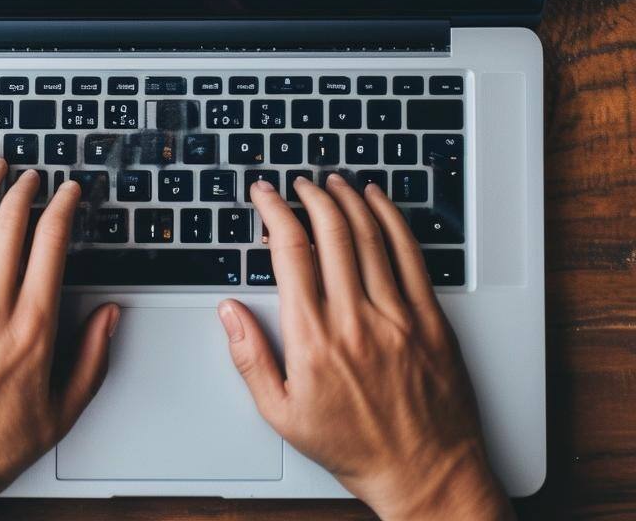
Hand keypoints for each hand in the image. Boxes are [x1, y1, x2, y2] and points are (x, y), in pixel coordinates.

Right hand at [218, 174, 513, 520]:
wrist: (425, 474)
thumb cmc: (354, 447)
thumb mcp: (282, 414)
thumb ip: (250, 357)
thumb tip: (229, 312)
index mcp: (313, 339)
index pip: (289, 253)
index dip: (274, 212)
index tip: (264, 195)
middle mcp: (354, 319)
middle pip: (329, 233)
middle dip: (309, 196)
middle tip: (298, 183)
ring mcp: (395, 315)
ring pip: (368, 236)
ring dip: (346, 200)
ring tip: (331, 182)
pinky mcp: (428, 318)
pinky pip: (409, 254)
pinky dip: (391, 219)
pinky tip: (377, 201)